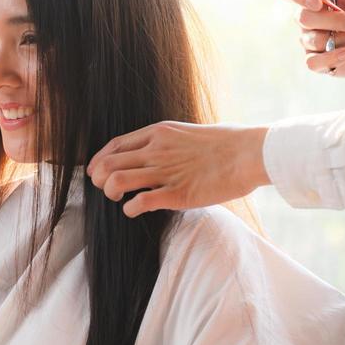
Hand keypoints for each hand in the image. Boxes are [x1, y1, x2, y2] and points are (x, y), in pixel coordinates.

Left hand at [87, 122, 269, 216]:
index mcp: (158, 133)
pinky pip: (140, 202)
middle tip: (108, 191)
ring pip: (116, 181)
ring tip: (120, 200)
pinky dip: (130, 209)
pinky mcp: (177, 194)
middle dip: (100, 180)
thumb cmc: (224, 144)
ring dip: (111, 193)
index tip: (95, 173)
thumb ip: (166, 142)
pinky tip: (135, 210)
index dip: (98, 161)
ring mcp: (165, 172)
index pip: (113, 146)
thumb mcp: (187, 133)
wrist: (248, 153)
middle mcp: (156, 151)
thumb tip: (153, 154)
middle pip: (108, 164)